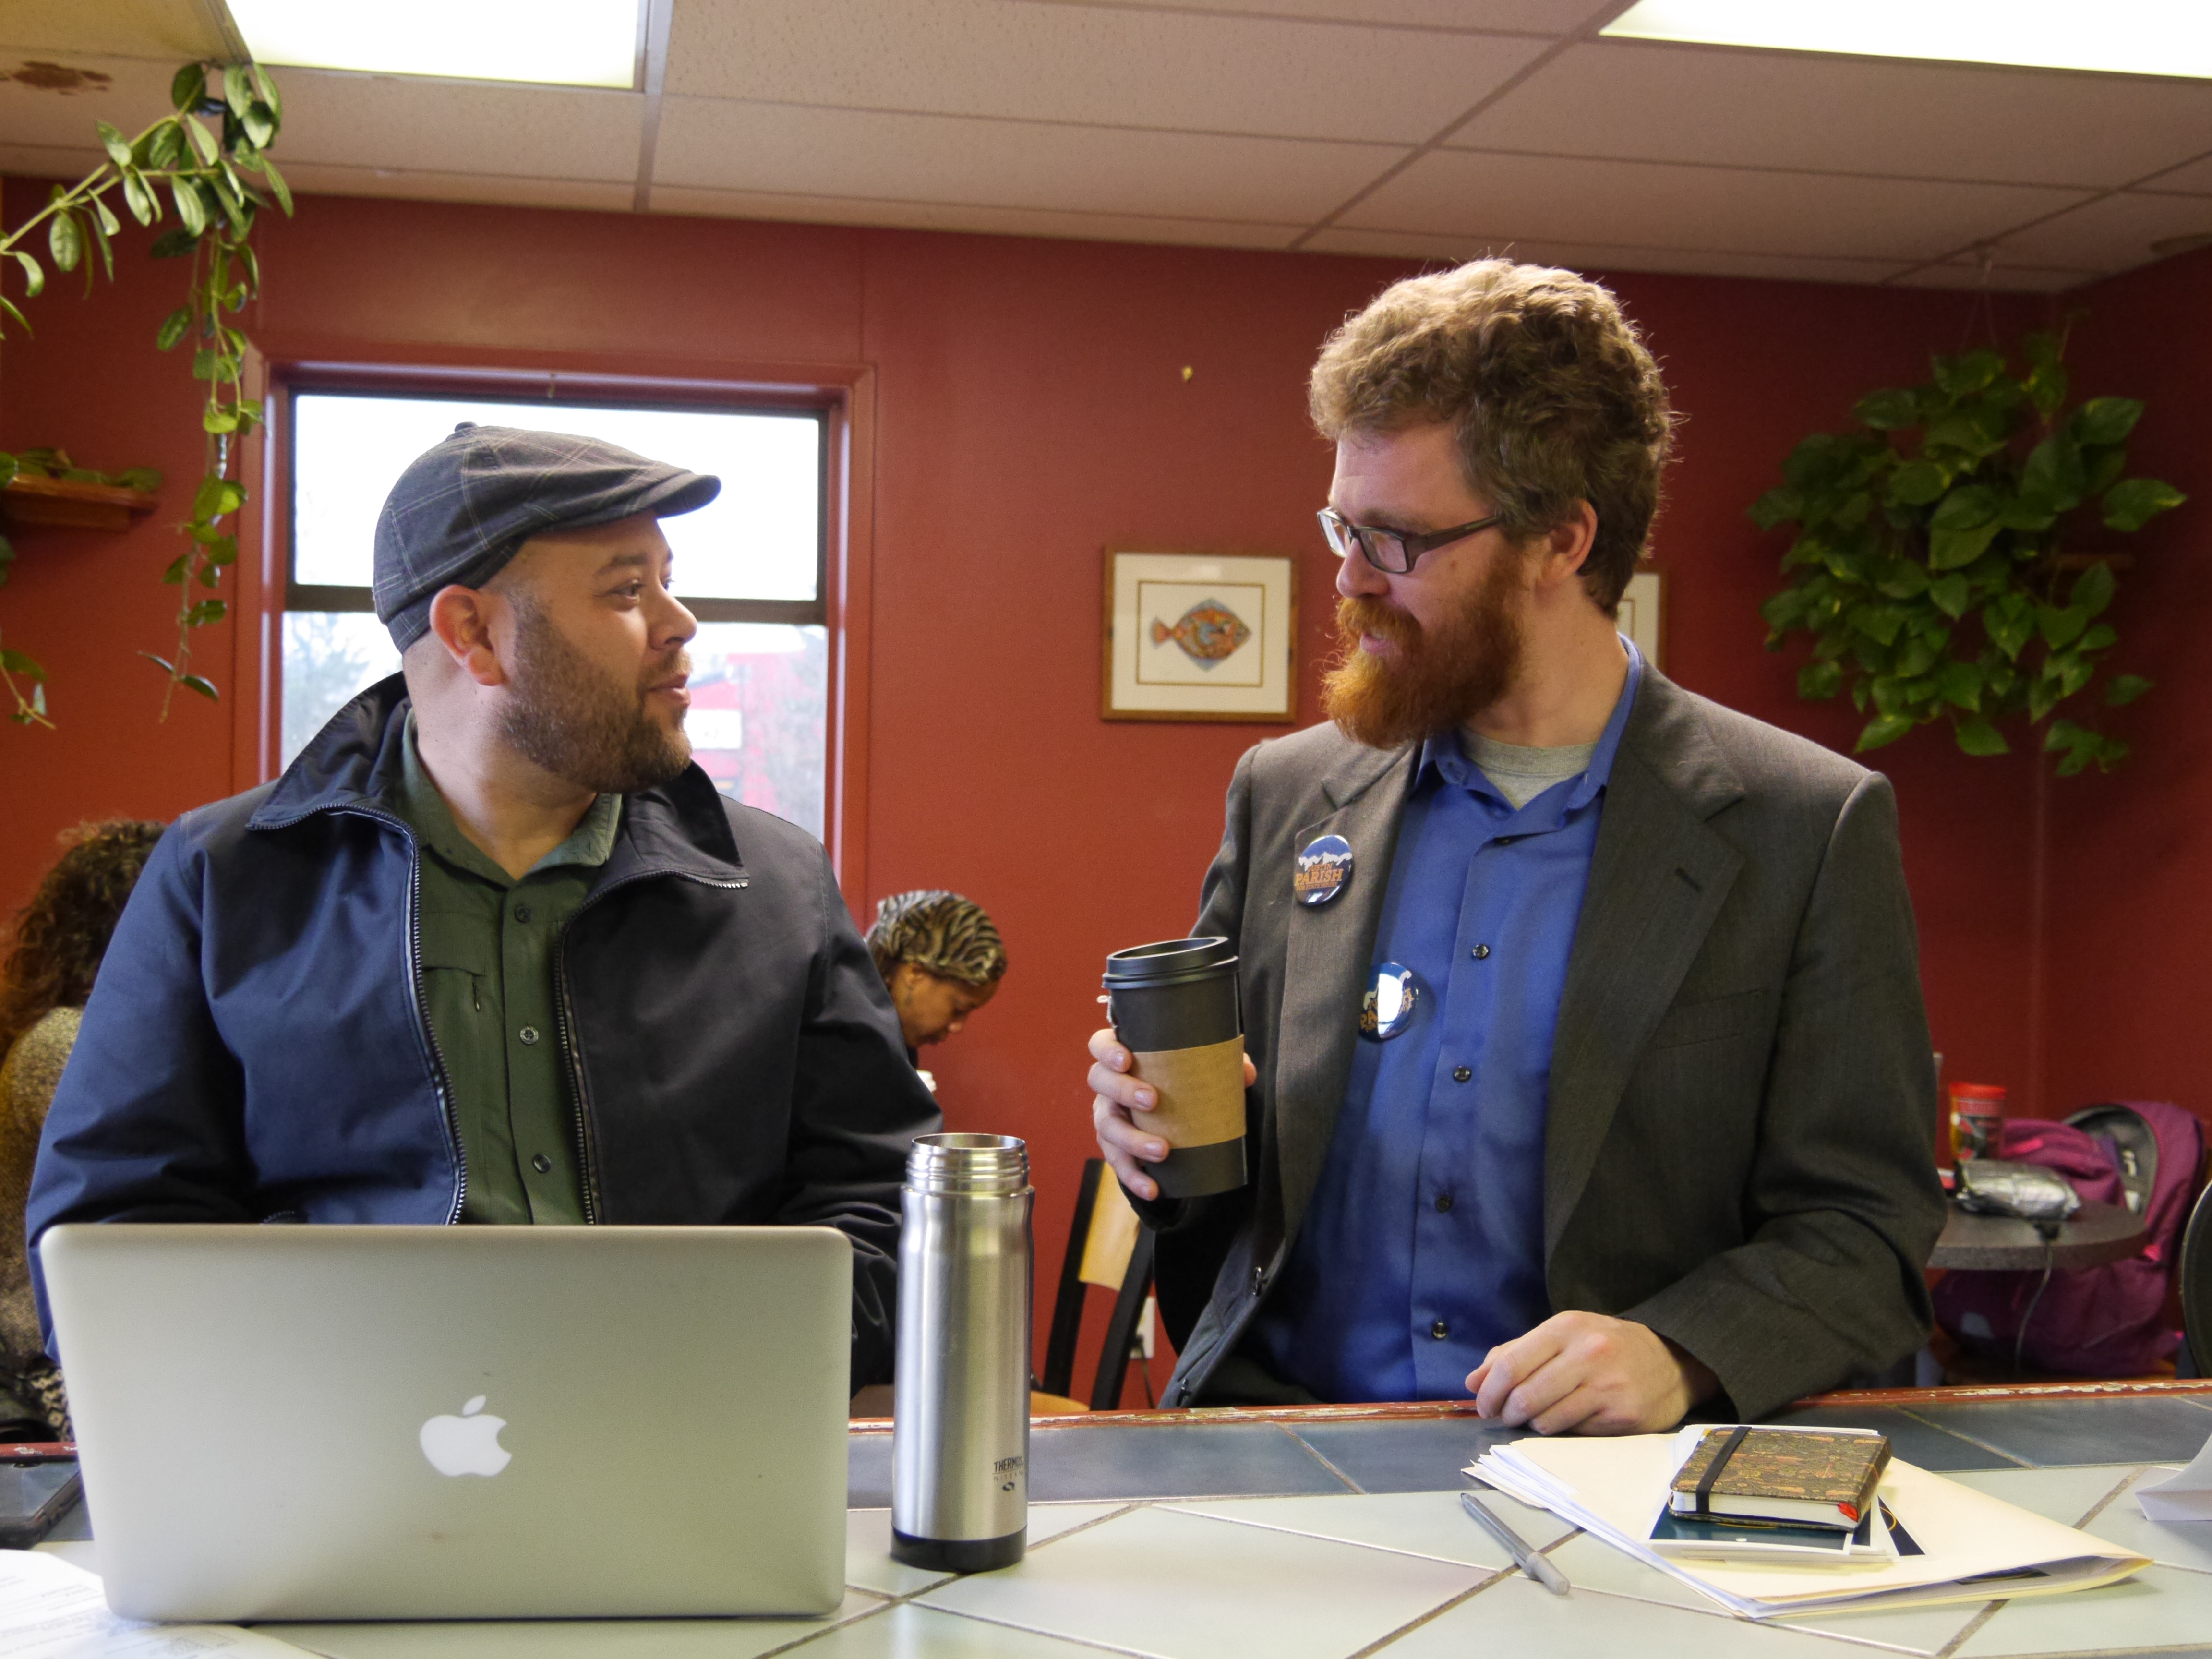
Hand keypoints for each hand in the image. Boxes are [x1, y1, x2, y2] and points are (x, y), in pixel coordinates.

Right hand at [1087, 1027, 1255, 1201]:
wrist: (1167, 1111)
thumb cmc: (1178, 1079)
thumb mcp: (1198, 1067)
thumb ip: (1221, 1064)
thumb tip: (1246, 1072)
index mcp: (1122, 1057)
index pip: (1100, 1044)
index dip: (1107, 1050)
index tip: (1126, 1059)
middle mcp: (1108, 1085)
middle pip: (1099, 1081)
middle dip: (1123, 1090)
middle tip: (1152, 1100)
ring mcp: (1107, 1115)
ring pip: (1107, 1126)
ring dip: (1132, 1140)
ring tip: (1162, 1150)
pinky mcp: (1113, 1146)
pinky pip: (1117, 1162)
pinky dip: (1134, 1177)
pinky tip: (1152, 1189)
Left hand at [1464, 1311, 1717, 1435]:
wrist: (1671, 1361)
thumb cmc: (1606, 1347)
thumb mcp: (1562, 1335)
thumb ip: (1515, 1353)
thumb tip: (1472, 1382)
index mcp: (1566, 1328)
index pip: (1511, 1364)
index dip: (1489, 1390)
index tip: (1482, 1405)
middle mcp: (1587, 1354)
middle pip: (1525, 1396)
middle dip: (1506, 1413)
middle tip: (1505, 1417)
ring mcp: (1607, 1386)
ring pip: (1546, 1420)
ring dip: (1533, 1425)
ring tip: (1538, 1417)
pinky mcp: (1623, 1416)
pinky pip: (1574, 1433)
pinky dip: (1562, 1431)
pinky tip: (1569, 1420)